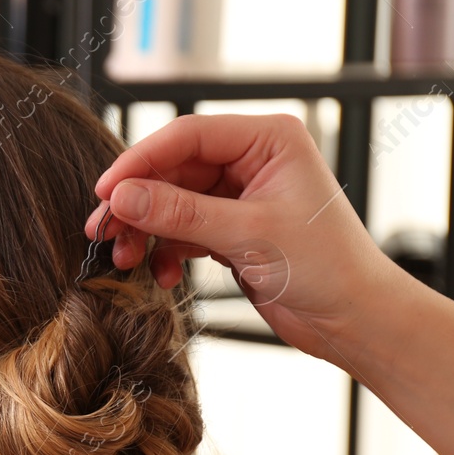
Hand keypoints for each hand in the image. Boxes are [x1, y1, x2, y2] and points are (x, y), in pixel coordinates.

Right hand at [87, 112, 400, 364]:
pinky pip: (180, 230)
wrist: (352, 318)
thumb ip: (180, 213)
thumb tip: (122, 196)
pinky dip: (164, 251)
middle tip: (101, 231)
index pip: (187, 136)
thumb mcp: (247, 235)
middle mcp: (252, 160)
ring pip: (169, 202)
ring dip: (144, 231)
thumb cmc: (326, 268)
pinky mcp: (230, 229)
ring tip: (123, 259)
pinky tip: (163, 274)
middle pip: (171, 169)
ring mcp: (239, 195)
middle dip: (136, 203)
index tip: (105, 192)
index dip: (140, 161)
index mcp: (269, 140)